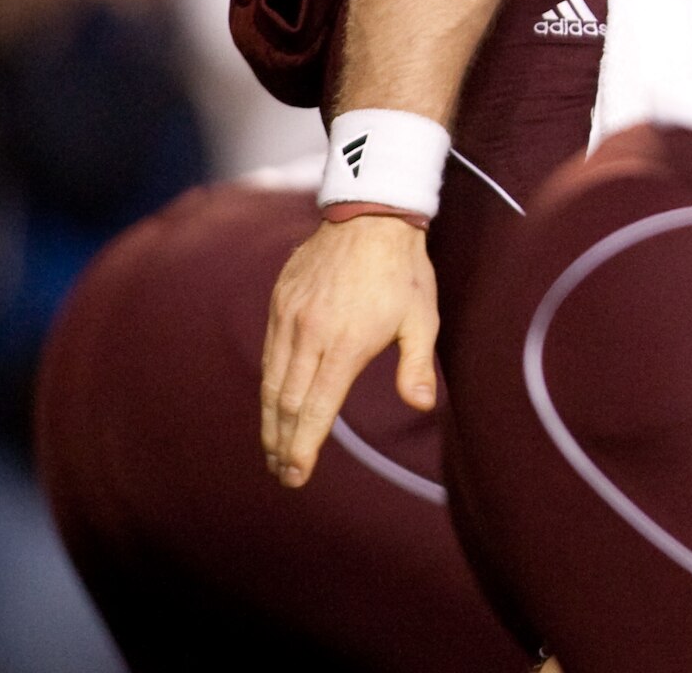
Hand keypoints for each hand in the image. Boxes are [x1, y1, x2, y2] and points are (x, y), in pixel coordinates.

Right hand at [260, 214, 438, 486]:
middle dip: (281, 444)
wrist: (371, 215)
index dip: (303, 447)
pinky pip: (268, 353)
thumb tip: (423, 405)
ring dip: (269, 421)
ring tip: (273, 449)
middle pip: (285, 403)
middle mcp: (309, 334)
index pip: (315, 409)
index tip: (297, 475)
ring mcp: (289, 318)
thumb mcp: (423, 316)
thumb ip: (418, 364)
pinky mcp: (278, 303)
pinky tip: (273, 403)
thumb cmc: (404, 269)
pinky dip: (268, 385)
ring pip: (270, 381)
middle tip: (283, 474)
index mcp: (345, 344)